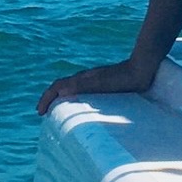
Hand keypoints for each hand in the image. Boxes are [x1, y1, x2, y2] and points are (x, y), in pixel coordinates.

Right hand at [37, 56, 156, 115]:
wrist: (142, 68)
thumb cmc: (122, 78)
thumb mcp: (100, 83)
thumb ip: (81, 85)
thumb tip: (60, 92)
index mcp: (81, 79)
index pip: (56, 87)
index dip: (46, 98)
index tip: (40, 112)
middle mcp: (85, 79)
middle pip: (61, 87)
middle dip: (50, 99)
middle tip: (45, 113)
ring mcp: (94, 81)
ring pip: (71, 89)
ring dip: (61, 99)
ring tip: (59, 112)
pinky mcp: (104, 84)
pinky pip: (83, 92)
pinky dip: (75, 99)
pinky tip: (83, 108)